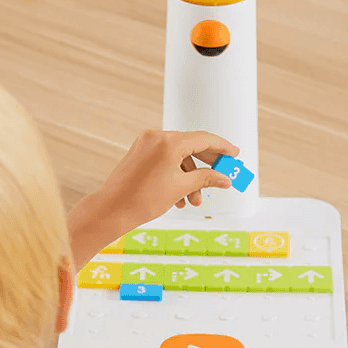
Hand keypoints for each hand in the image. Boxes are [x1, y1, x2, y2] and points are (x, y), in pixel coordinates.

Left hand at [66, 129, 237, 269]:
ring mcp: (146, 144)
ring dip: (190, 177)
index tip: (234, 154)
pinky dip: (176, 175)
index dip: (222, 147)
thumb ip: (206, 179)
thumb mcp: (181, 188)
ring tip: (194, 200)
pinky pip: (165, 159)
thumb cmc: (142, 199)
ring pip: (178, 157)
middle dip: (206, 166)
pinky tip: (179, 197)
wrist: (112, 209)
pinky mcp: (140, 153)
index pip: (204, 139)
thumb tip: (224, 178)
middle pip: (191, 146)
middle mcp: (156, 137)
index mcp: (168, 142)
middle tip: (221, 176)